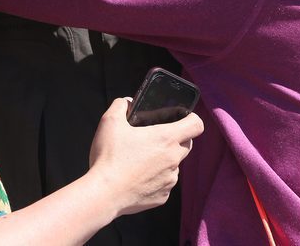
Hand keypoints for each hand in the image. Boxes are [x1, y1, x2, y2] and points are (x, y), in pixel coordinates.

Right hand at [87, 97, 203, 215]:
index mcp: (166, 138)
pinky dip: (155, 179)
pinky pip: (164, 183)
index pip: (196, 125)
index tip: (182, 119)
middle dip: (176, 139)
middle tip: (154, 138)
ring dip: (163, 161)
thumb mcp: (109, 122)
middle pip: (187, 145)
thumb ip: (121, 105)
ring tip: (139, 161)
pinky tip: (136, 178)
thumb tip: (127, 102)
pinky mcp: (163, 196)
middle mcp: (173, 160)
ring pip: (174, 165)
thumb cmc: (108, 157)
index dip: (191, 119)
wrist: (104, 194)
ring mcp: (169, 180)